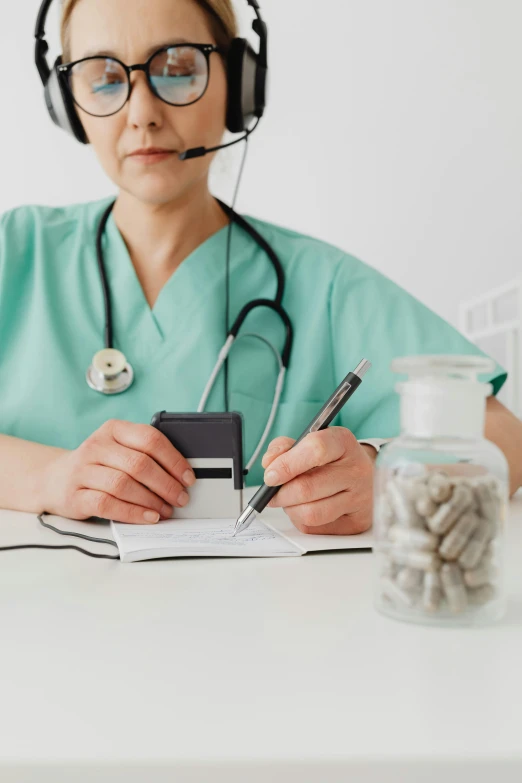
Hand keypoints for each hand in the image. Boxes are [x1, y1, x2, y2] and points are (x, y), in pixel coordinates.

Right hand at [40, 419, 195, 523]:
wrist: (54, 479)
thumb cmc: (98, 465)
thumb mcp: (119, 450)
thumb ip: (145, 454)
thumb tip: (182, 476)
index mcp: (114, 429)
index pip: (150, 439)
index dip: (174, 460)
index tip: (188, 478)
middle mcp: (97, 446)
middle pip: (139, 464)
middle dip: (166, 484)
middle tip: (181, 498)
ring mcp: (83, 470)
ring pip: (123, 484)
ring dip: (151, 500)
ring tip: (166, 510)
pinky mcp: (75, 495)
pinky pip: (107, 504)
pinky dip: (132, 513)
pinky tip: (148, 517)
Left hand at [261, 427, 375, 534]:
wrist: (362, 476)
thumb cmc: (330, 459)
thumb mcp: (308, 442)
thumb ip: (284, 448)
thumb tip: (269, 465)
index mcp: (343, 442)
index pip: (315, 449)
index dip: (287, 464)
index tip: (270, 476)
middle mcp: (357, 469)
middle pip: (307, 488)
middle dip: (281, 494)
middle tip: (272, 493)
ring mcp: (360, 498)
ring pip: (311, 513)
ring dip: (290, 509)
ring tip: (290, 500)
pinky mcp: (356, 522)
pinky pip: (316, 527)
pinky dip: (301, 520)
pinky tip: (306, 508)